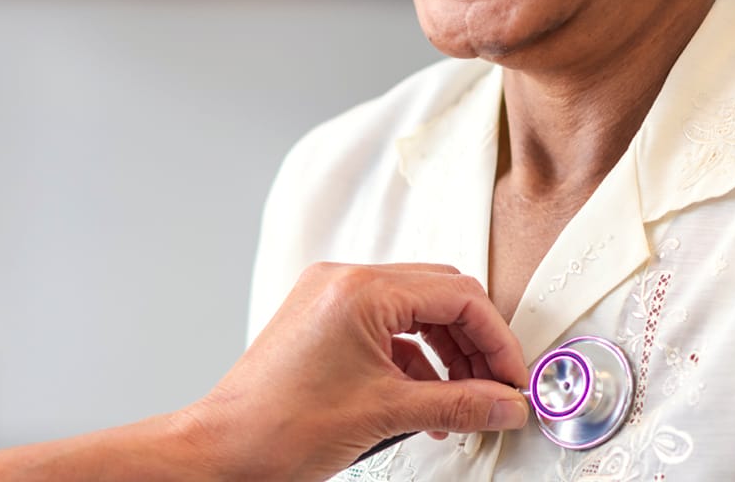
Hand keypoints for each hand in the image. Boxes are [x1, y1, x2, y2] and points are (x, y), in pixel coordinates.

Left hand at [181, 262, 528, 481]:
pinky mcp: (323, 323)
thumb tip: (504, 404)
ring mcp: (330, 300)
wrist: (221, 451)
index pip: (456, 295)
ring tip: (463, 404)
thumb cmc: (278, 427)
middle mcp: (344, 283)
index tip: (513, 378)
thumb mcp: (385, 414)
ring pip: (415, 314)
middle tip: (497, 388)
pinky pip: (387, 330)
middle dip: (474, 345)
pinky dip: (414, 363)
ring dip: (446, 357)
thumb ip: (458, 404)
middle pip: (440, 297)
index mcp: (360, 290)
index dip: (495, 339)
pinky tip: (426, 404)